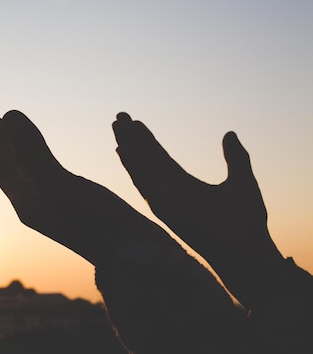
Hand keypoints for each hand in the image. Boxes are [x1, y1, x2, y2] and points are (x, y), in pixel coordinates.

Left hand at [0, 110, 173, 265]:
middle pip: (13, 170)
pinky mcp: (77, 205)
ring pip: (31, 173)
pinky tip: (52, 159)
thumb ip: (31, 151)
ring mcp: (57, 207)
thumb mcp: (59, 184)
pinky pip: (51, 176)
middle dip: (2, 146)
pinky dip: (45, 160)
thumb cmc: (96, 223)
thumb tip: (7, 114)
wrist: (135, 254)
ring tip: (15, 131)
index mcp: (27, 203)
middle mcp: (38, 206)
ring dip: (21, 151)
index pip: (3, 169)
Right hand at [112, 112, 283, 305]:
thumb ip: (235, 156)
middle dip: (132, 138)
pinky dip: (132, 165)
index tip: (136, 122)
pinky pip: (144, 182)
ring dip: (127, 146)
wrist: (246, 247)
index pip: (160, 158)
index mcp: (185, 185)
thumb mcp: (241, 178)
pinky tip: (122, 149)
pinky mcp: (163, 207)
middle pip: (145, 159)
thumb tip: (229, 133)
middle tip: (118, 116)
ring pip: (140, 167)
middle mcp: (169, 191)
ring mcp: (163, 200)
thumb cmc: (246, 221)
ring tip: (115, 125)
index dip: (148, 140)